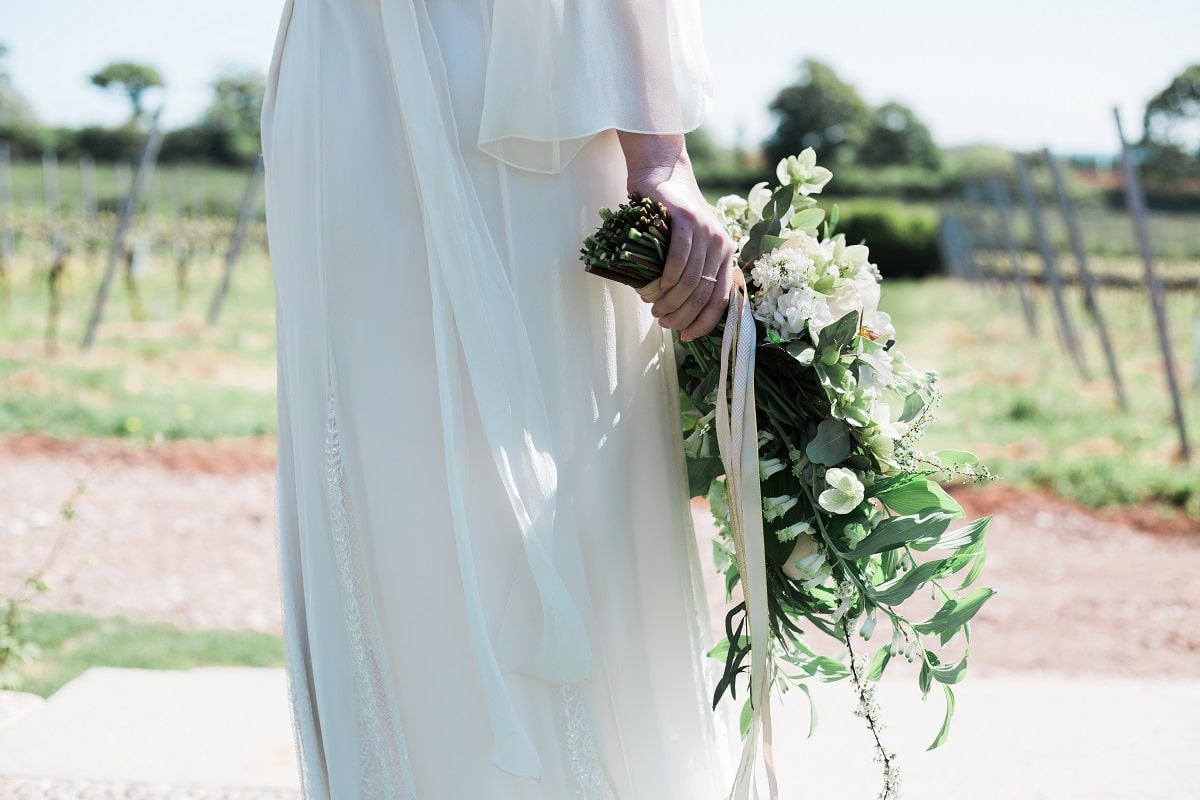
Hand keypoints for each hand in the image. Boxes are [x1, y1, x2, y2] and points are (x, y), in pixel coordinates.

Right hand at [617, 133, 734, 341]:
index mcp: (726, 254)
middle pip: (705, 293)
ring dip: (671, 301)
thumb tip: (677, 312)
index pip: (721, 298)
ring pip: (692, 280)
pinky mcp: (687, 219)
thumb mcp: (688, 246)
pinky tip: (656, 289)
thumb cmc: (669, 217)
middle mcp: (722, 243)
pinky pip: (680, 259)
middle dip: (683, 316)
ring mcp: (706, 230)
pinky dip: (668, 279)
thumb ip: (690, 271)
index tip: (686, 337)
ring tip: (655, 309)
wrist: (662, 174)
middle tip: (663, 322)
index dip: (705, 323)